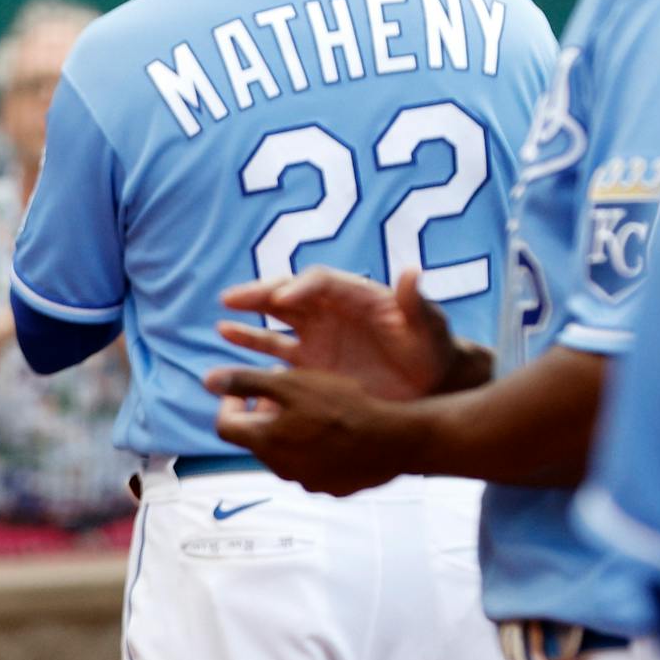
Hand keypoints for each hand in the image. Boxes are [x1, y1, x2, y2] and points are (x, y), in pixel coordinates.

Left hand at [204, 363, 414, 495]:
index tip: (246, 386)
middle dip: (262, 411)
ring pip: (284, 451)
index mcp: (266, 443)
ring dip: (287, 427)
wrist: (394, 440)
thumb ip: (247, 381)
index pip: (225, 426)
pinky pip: (311, 464)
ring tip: (310, 403)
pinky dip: (311, 444)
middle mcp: (282, 469)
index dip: (230, 402)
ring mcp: (309, 482)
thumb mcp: (291, 383)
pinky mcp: (333, 487)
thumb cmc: (342, 405)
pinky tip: (333, 426)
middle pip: (256, 439)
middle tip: (283, 387)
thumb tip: (207, 380)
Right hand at [217, 267, 463, 400]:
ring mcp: (318, 335)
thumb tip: (412, 273)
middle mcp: (331, 310)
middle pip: (289, 293)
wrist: (432, 387)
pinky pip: (275, 349)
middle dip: (261, 294)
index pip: (320, 282)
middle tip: (233, 299)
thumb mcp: (430, 330)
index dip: (300, 287)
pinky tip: (227, 336)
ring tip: (225, 314)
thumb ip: (417, 305)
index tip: (282, 299)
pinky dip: (252, 342)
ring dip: (250, 314)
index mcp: (356, 295)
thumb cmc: (434, 352)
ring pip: (276, 318)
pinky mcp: (311, 362)